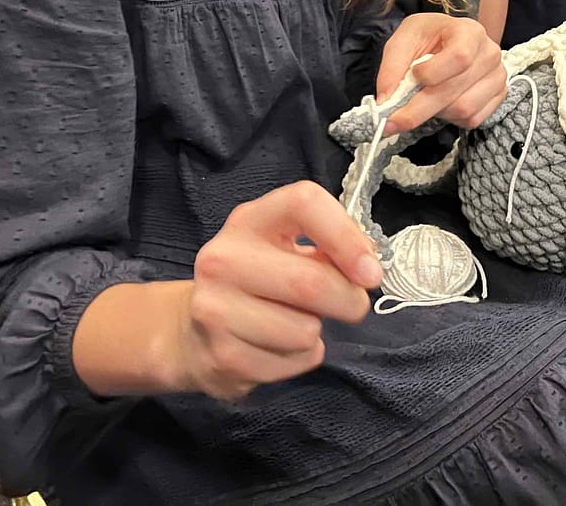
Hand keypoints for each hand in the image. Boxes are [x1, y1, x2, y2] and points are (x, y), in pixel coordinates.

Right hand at [178, 182, 380, 400]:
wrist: (195, 331)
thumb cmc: (258, 283)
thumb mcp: (287, 249)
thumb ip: (329, 248)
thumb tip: (367, 267)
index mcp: (249, 220)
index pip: (304, 204)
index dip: (347, 237)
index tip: (370, 272)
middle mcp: (224, 258)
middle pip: (310, 282)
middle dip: (348, 301)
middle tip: (353, 305)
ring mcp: (215, 308)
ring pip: (304, 330)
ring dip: (317, 333)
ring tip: (294, 322)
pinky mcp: (222, 355)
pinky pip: (292, 362)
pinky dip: (300, 359)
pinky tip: (276, 346)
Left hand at [375, 13, 506, 133]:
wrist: (447, 42)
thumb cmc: (428, 38)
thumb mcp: (404, 40)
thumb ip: (391, 68)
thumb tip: (385, 101)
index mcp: (469, 32)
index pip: (459, 58)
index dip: (432, 73)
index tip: (412, 76)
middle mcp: (489, 54)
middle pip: (455, 92)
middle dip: (418, 110)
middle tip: (392, 122)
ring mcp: (497, 77)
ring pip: (464, 110)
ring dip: (436, 112)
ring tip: (425, 99)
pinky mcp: (499, 96)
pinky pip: (472, 119)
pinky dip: (450, 118)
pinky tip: (442, 104)